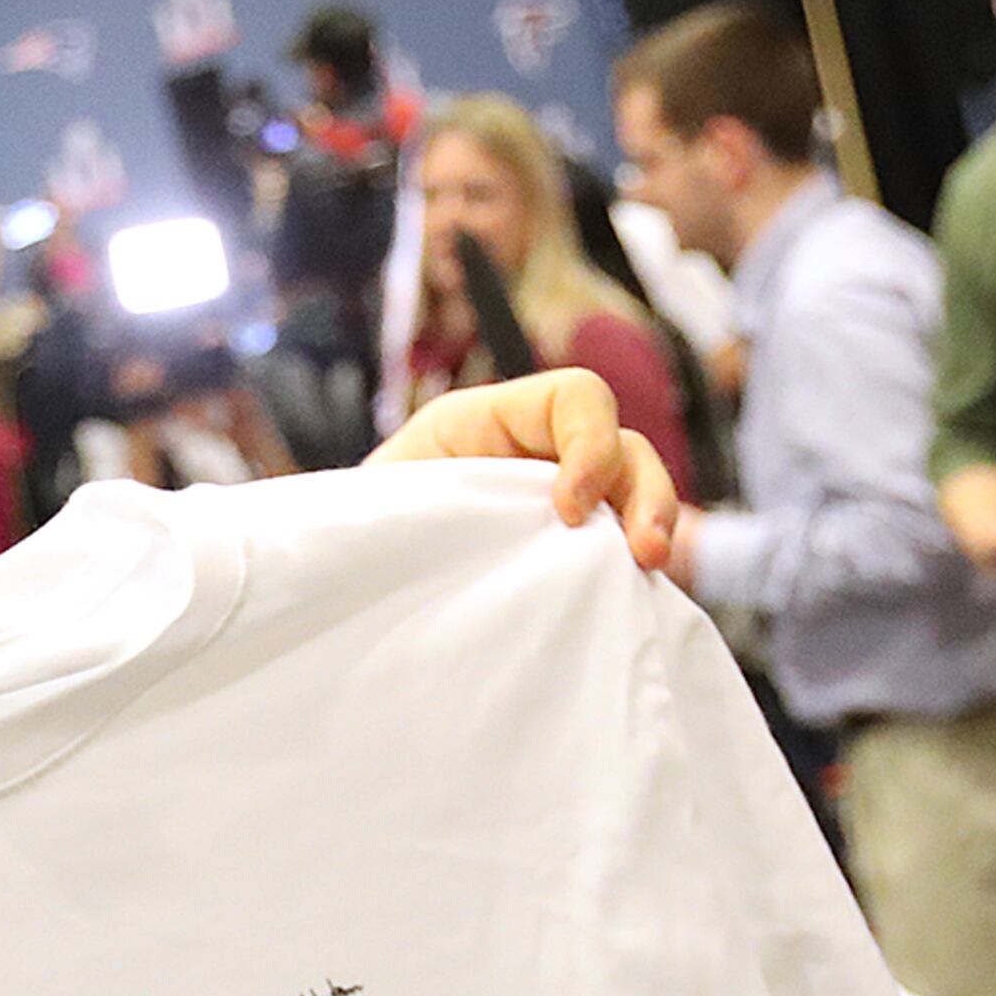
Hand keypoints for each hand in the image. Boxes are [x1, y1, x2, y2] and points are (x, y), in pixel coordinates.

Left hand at [373, 367, 676, 572]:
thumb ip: (422, 496)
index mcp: (484, 422)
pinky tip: (637, 598)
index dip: (588, 442)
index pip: (572, 397)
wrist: (341, 587)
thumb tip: (461, 523)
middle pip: (622, 446)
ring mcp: (555, 504)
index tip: (567, 509)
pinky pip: (615, 551)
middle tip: (645, 552)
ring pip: (632, 496)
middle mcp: (532, 454)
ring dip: (654, 526)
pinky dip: (631, 570)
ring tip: (651, 571)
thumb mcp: (376, 503)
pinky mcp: (564, 555)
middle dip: (644, 492)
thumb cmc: (350, 537)